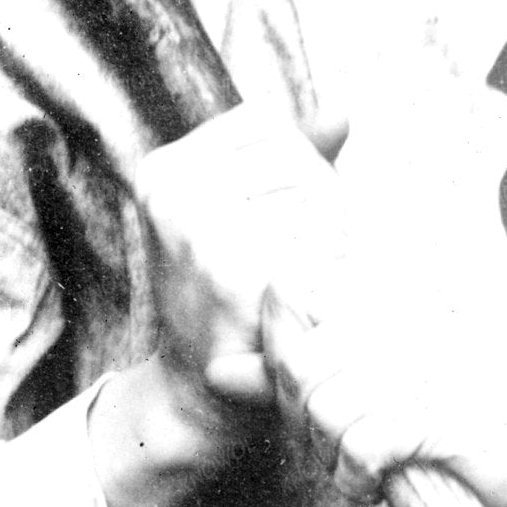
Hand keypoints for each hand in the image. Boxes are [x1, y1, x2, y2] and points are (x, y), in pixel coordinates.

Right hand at [87, 102, 347, 506]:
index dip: (294, 159)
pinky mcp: (239, 275)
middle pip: (294, 157)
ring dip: (333, 232)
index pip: (264, 123)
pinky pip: (322, 238)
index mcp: (165, 171)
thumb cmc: (231, 295)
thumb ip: (291, 158)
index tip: (282, 211)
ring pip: (314, 193)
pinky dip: (335, 265)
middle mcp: (175, 194)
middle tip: (304, 255)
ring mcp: (202, 233)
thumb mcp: (240, 215)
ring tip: (308, 275)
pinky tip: (315, 297)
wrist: (202, 394)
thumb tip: (341, 112)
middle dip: (320, 198)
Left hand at [260, 290, 506, 506]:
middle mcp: (405, 324)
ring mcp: (428, 369)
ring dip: (330, 458)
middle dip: (301, 422)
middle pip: (300, 365)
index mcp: (387, 303)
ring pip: (325, 408)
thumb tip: (217, 370)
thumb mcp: (370, 391)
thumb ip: (293, 377)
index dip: (278, 357)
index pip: (291, 296)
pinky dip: (359, 478)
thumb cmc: (454, 423)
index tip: (303, 397)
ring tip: (360, 470)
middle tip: (335, 450)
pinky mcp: (445, 419)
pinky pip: (365, 443)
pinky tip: (379, 485)